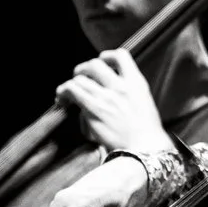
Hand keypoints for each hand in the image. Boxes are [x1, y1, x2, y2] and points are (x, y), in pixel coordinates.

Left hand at [57, 49, 175, 157]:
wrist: (145, 150)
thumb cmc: (145, 135)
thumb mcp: (143, 105)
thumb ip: (128, 93)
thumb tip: (106, 92)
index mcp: (136, 83)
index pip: (121, 56)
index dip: (108, 56)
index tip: (102, 62)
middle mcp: (121, 86)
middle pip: (95, 64)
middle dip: (83, 69)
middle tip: (79, 78)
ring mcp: (107, 96)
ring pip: (80, 78)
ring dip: (71, 84)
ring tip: (67, 94)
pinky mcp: (93, 108)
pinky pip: (72, 90)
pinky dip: (63, 92)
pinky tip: (62, 100)